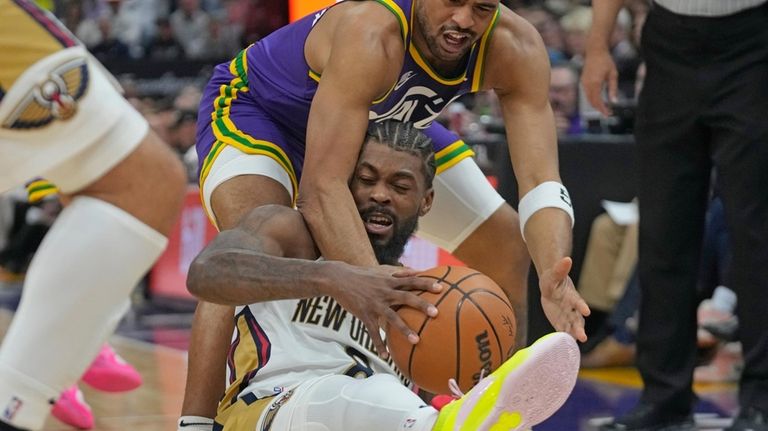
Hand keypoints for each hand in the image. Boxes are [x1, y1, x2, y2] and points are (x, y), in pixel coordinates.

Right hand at [327, 263, 441, 357]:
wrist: (338, 279)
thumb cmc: (362, 275)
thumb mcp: (380, 270)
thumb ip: (399, 272)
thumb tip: (417, 270)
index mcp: (390, 281)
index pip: (412, 281)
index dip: (426, 284)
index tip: (441, 288)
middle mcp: (385, 291)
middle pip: (406, 297)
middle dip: (421, 305)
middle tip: (436, 313)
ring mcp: (375, 303)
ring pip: (392, 317)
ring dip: (404, 329)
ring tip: (416, 341)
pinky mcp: (364, 314)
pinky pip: (373, 331)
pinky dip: (379, 344)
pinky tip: (385, 356)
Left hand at [539, 257, 590, 341]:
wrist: (551, 287)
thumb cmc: (553, 279)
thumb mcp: (554, 274)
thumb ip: (561, 268)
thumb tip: (567, 258)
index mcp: (571, 296)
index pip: (578, 302)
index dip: (581, 306)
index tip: (586, 311)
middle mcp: (572, 308)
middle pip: (577, 319)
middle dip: (579, 327)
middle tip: (582, 336)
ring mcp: (567, 316)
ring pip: (572, 327)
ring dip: (574, 335)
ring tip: (576, 343)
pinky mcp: (560, 322)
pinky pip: (563, 330)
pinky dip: (564, 337)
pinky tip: (565, 346)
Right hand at [581, 48, 617, 116]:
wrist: (595, 51)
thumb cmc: (606, 61)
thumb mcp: (613, 75)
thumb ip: (613, 89)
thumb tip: (614, 102)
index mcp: (595, 83)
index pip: (597, 101)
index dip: (603, 109)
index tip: (609, 113)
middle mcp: (587, 84)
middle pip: (591, 102)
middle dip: (599, 109)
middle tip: (608, 113)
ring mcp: (583, 83)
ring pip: (588, 98)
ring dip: (595, 104)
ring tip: (604, 108)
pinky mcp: (582, 81)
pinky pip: (587, 94)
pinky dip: (592, 99)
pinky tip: (599, 99)